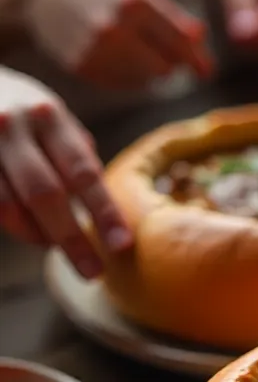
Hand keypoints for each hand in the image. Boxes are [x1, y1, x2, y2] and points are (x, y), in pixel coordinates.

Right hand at [0, 67, 131, 277]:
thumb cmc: (21, 109)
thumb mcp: (53, 116)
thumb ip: (76, 152)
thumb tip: (102, 198)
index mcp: (49, 115)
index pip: (83, 171)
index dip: (104, 211)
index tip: (122, 245)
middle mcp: (13, 127)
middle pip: (46, 195)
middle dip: (72, 239)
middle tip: (93, 272)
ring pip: (9, 207)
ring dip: (37, 235)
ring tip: (55, 247)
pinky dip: (12, 225)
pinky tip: (28, 230)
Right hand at [21, 0, 212, 89]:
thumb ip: (169, 12)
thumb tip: (199, 39)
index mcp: (135, 0)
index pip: (180, 41)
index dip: (197, 59)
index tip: (206, 72)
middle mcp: (116, 27)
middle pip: (165, 67)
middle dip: (171, 63)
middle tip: (165, 55)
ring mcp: (96, 49)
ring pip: (145, 80)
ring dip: (149, 70)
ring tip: (136, 49)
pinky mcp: (81, 66)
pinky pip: (121, 84)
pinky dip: (127, 76)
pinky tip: (117, 57)